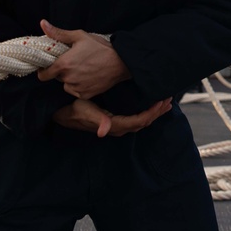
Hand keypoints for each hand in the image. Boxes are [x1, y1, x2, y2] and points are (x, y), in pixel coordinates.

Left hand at [37, 19, 130, 98]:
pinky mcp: (85, 95)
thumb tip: (43, 24)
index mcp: (63, 64)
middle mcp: (68, 79)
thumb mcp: (80, 36)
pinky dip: (79, 86)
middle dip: (62, 71)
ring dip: (71, 79)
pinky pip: (76, 91)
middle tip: (74, 62)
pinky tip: (88, 77)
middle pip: (57, 78)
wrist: (121, 62)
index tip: (49, 66)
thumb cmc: (100, 48)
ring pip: (67, 85)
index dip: (44, 70)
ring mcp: (77, 88)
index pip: (43, 75)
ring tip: (83, 69)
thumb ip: (59, 33)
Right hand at [52, 98, 172, 136]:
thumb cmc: (72, 109)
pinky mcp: (113, 122)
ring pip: (140, 122)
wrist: (61, 113)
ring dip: (153, 113)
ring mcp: (115, 127)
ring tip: (164, 103)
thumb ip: (97, 119)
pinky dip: (145, 113)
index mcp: (113, 125)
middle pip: (143, 123)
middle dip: (157, 112)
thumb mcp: (84, 110)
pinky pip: (134, 120)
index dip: (153, 112)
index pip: (139, 121)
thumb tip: (105, 131)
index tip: (163, 101)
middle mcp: (116, 128)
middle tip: (169, 99)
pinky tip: (149, 106)